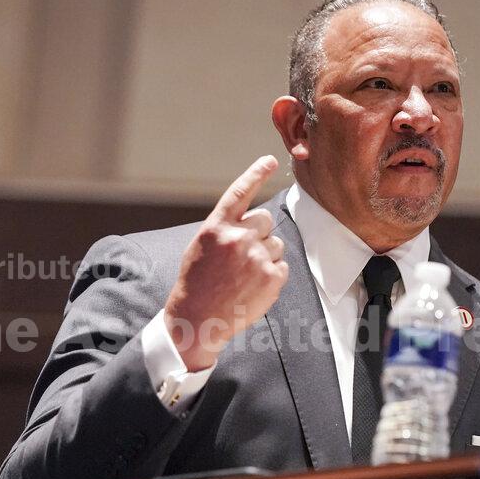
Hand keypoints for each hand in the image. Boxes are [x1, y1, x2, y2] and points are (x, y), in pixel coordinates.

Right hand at [164, 155, 287, 370]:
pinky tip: (253, 287)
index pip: (240, 191)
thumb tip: (252, 220)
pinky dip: (272, 276)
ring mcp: (256, 257)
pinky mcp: (271, 277)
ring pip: (276, 244)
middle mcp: (237, 237)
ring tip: (245, 275)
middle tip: (243, 255)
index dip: (257, 173)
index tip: (271, 160)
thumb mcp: (202, 246)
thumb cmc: (198, 282)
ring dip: (266, 256)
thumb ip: (226, 228)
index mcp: (217, 226)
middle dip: (259, 234)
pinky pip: (282, 266)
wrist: (198, 318)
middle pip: (265, 220)